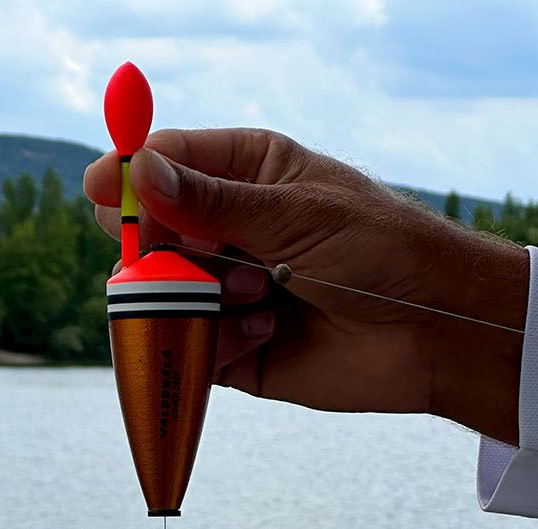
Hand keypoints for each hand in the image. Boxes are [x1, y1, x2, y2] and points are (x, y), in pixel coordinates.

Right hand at [83, 129, 527, 443]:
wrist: (432, 333)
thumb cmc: (381, 252)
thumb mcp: (295, 214)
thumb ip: (211, 202)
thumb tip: (139, 170)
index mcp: (246, 175)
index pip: (165, 165)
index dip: (131, 178)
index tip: (105, 191)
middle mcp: (230, 233)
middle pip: (149, 238)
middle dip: (164, 253)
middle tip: (195, 260)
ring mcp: (231, 294)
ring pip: (164, 300)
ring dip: (203, 300)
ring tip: (263, 298)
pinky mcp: (237, 354)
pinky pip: (192, 351)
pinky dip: (217, 345)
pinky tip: (267, 332)